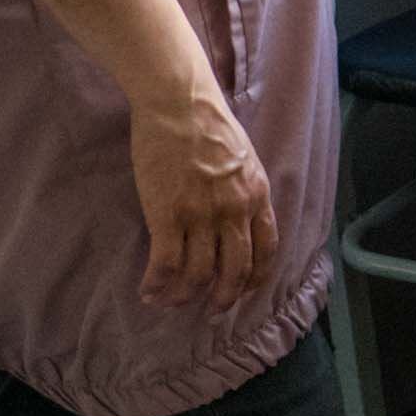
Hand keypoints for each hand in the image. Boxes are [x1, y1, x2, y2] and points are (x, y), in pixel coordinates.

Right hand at [131, 93, 277, 311]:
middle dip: (224, 298)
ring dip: (184, 296)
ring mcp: (202, 215)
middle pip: (236, 271)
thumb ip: (244, 191)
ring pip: (198, 274)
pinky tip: (148, 292)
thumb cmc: (208, 124)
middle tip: (211, 312)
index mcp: (256, 196)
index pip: (266, 250)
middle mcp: (234, 211)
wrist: (180, 103)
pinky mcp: (168, 214)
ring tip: (171, 303)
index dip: (255, 278)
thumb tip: (238, 218)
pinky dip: (157, 284)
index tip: (243, 292)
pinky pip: (166, 264)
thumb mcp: (244, 159)